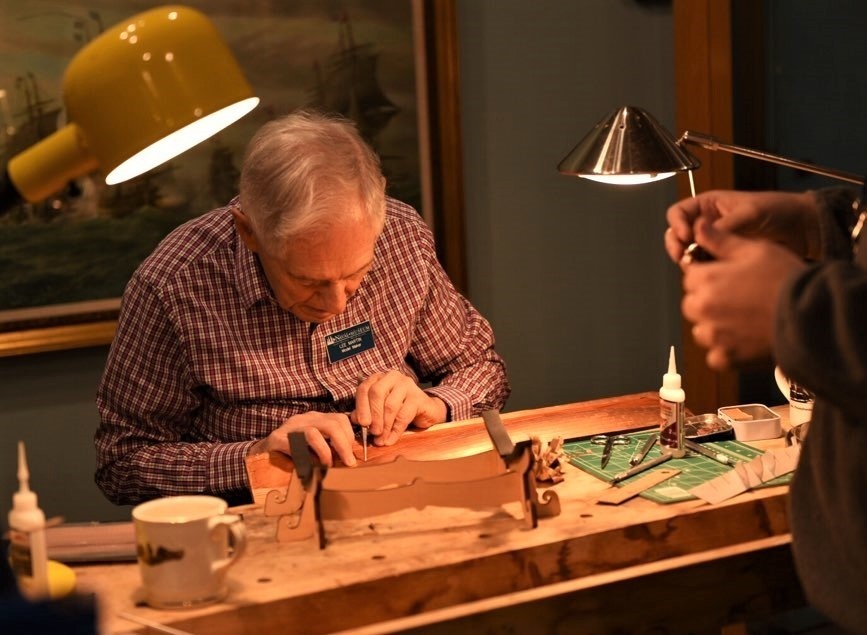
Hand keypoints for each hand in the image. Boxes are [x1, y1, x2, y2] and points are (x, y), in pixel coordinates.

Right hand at [247, 411, 356, 466]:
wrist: (261, 455)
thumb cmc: (293, 454)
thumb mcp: (316, 448)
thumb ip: (331, 448)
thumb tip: (352, 459)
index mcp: (317, 419)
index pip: (340, 419)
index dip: (350, 436)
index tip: (354, 454)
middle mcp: (305, 419)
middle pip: (332, 423)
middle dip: (344, 444)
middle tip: (349, 463)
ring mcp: (290, 427)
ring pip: (314, 432)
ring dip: (326, 452)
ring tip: (329, 465)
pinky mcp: (277, 439)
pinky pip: (295, 444)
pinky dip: (305, 456)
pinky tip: (309, 467)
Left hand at [352, 370, 446, 445]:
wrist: (427, 411)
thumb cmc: (400, 410)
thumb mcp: (381, 411)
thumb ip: (367, 413)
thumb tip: (355, 420)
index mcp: (380, 378)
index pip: (365, 388)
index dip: (361, 406)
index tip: (362, 423)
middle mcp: (393, 377)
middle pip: (377, 393)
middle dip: (373, 415)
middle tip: (373, 433)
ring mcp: (407, 385)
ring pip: (390, 405)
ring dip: (384, 425)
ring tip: (381, 440)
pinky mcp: (418, 397)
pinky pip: (404, 414)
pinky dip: (395, 430)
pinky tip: (391, 439)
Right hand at [665, 190, 820, 264]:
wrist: (801, 228)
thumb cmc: (778, 209)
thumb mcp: (750, 212)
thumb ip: (724, 224)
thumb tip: (700, 237)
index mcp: (708, 205)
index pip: (678, 213)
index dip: (677, 224)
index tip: (686, 236)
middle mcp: (706, 223)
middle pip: (677, 234)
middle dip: (677, 245)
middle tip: (683, 256)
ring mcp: (714, 241)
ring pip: (688, 252)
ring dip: (688, 259)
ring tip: (697, 265)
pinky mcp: (723, 257)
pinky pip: (704, 264)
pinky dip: (702, 269)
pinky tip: (710, 272)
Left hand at [682, 219, 806, 369]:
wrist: (811, 315)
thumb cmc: (784, 278)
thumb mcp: (754, 249)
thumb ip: (720, 240)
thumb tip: (697, 227)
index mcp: (705, 280)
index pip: (691, 277)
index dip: (709, 276)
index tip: (729, 279)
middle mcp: (702, 308)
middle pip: (693, 304)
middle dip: (709, 301)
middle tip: (739, 300)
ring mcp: (712, 336)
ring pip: (701, 330)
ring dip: (716, 326)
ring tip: (744, 319)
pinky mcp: (725, 358)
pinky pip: (715, 356)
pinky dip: (726, 351)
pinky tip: (745, 340)